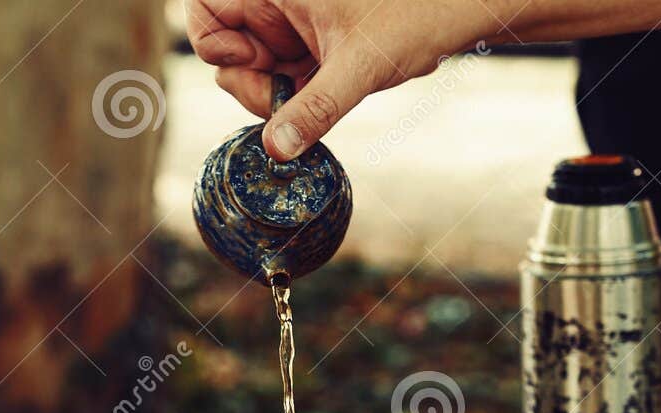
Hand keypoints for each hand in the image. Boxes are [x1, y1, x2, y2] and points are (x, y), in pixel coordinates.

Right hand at [185, 0, 488, 159]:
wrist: (456, 14)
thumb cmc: (412, 18)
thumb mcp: (358, 68)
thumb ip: (314, 109)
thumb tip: (275, 151)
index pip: (205, 10)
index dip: (212, 43)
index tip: (253, 64)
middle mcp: (276, 3)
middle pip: (225, 50)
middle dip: (249, 81)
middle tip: (282, 99)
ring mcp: (290, 27)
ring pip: (252, 70)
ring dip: (274, 96)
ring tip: (316, 95)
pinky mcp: (307, 50)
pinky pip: (280, 80)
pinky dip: (294, 99)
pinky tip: (325, 95)